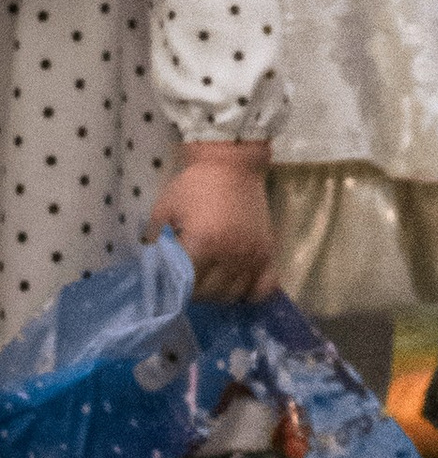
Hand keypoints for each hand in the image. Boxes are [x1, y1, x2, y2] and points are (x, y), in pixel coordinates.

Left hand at [151, 143, 275, 304]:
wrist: (233, 162)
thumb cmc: (195, 184)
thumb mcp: (164, 209)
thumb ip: (155, 242)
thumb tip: (150, 268)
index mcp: (202, 244)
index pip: (186, 287)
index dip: (175, 287)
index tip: (170, 280)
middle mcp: (229, 254)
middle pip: (210, 294)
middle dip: (195, 291)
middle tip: (188, 278)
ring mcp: (251, 255)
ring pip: (233, 294)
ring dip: (219, 293)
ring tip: (210, 279)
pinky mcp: (267, 251)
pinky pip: (263, 287)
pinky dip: (250, 293)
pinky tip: (238, 284)